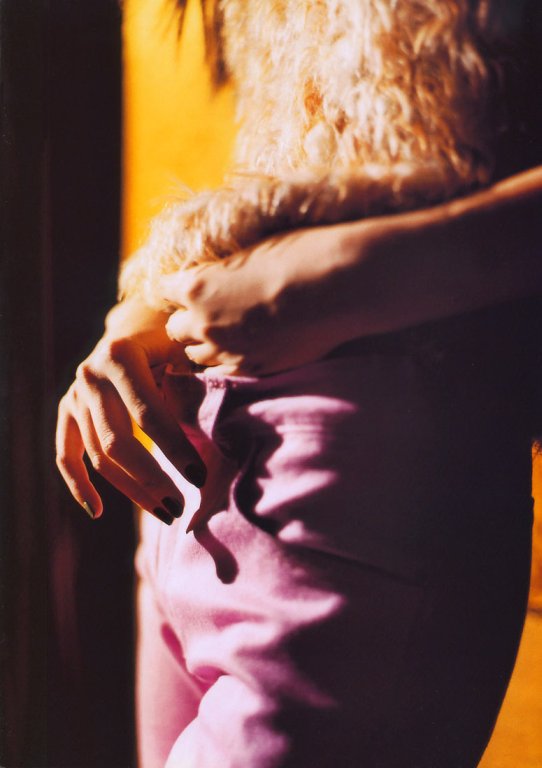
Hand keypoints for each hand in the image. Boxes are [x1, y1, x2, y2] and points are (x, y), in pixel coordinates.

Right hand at [55, 298, 206, 523]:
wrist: (137, 322)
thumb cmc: (174, 340)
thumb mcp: (186, 351)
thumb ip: (191, 386)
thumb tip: (209, 435)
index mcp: (121, 355)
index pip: (148, 413)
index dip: (175, 448)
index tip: (200, 478)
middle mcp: (91, 374)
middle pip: (117, 441)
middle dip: (152, 479)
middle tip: (181, 506)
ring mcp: (75, 393)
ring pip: (98, 455)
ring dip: (131, 490)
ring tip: (166, 512)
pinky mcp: (67, 410)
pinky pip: (66, 455)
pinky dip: (78, 485)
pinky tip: (98, 511)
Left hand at [161, 227, 357, 375]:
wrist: (338, 285)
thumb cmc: (299, 254)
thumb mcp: (249, 251)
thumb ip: (221, 271)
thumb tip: (215, 276)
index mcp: (196, 286)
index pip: (162, 290)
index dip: (176, 287)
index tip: (189, 284)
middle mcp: (204, 323)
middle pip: (174, 329)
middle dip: (187, 319)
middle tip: (208, 310)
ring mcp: (229, 351)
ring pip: (196, 356)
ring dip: (206, 343)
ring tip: (227, 331)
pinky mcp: (254, 369)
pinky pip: (227, 371)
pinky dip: (230, 360)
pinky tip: (247, 347)